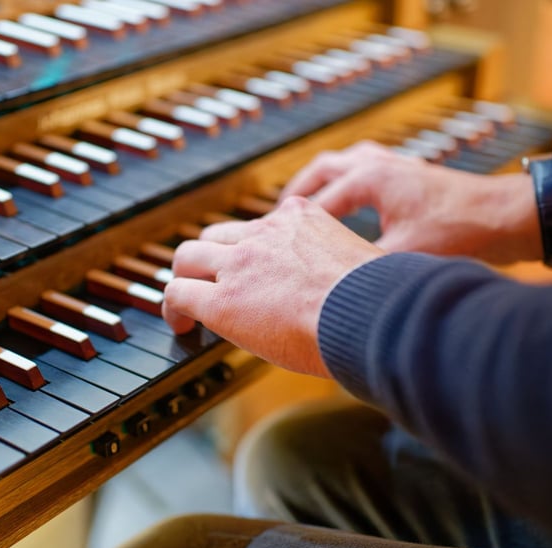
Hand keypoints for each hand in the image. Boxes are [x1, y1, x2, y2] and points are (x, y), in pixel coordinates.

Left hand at [163, 197, 383, 376]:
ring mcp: (239, 264)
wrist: (369, 313)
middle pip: (217, 235)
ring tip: (187, 303)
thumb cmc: (378, 299)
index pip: (260, 226)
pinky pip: (178, 293)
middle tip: (209, 282)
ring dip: (186, 277)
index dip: (250, 249)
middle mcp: (265, 233)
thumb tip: (350, 290)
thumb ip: (341, 265)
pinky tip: (182, 326)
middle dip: (209, 258)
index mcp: (301, 218)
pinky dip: (173, 309)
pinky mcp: (222, 300)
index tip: (252, 270)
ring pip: (188, 256)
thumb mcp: (361, 261)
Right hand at [280, 140, 542, 263]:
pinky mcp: (410, 175)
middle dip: (297, 194)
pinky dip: (347, 186)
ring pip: (343, 165)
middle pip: (321, 170)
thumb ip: (362, 268)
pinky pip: (364, 171)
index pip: (315, 203)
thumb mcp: (404, 257)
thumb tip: (332, 291)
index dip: (292, 227)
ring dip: (321, 184)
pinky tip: (348, 209)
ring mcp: (396, 165)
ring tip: (304, 209)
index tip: (274, 246)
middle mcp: (378, 163)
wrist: (510, 217)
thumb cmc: (463, 230)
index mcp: (370, 177)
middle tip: (277, 219)